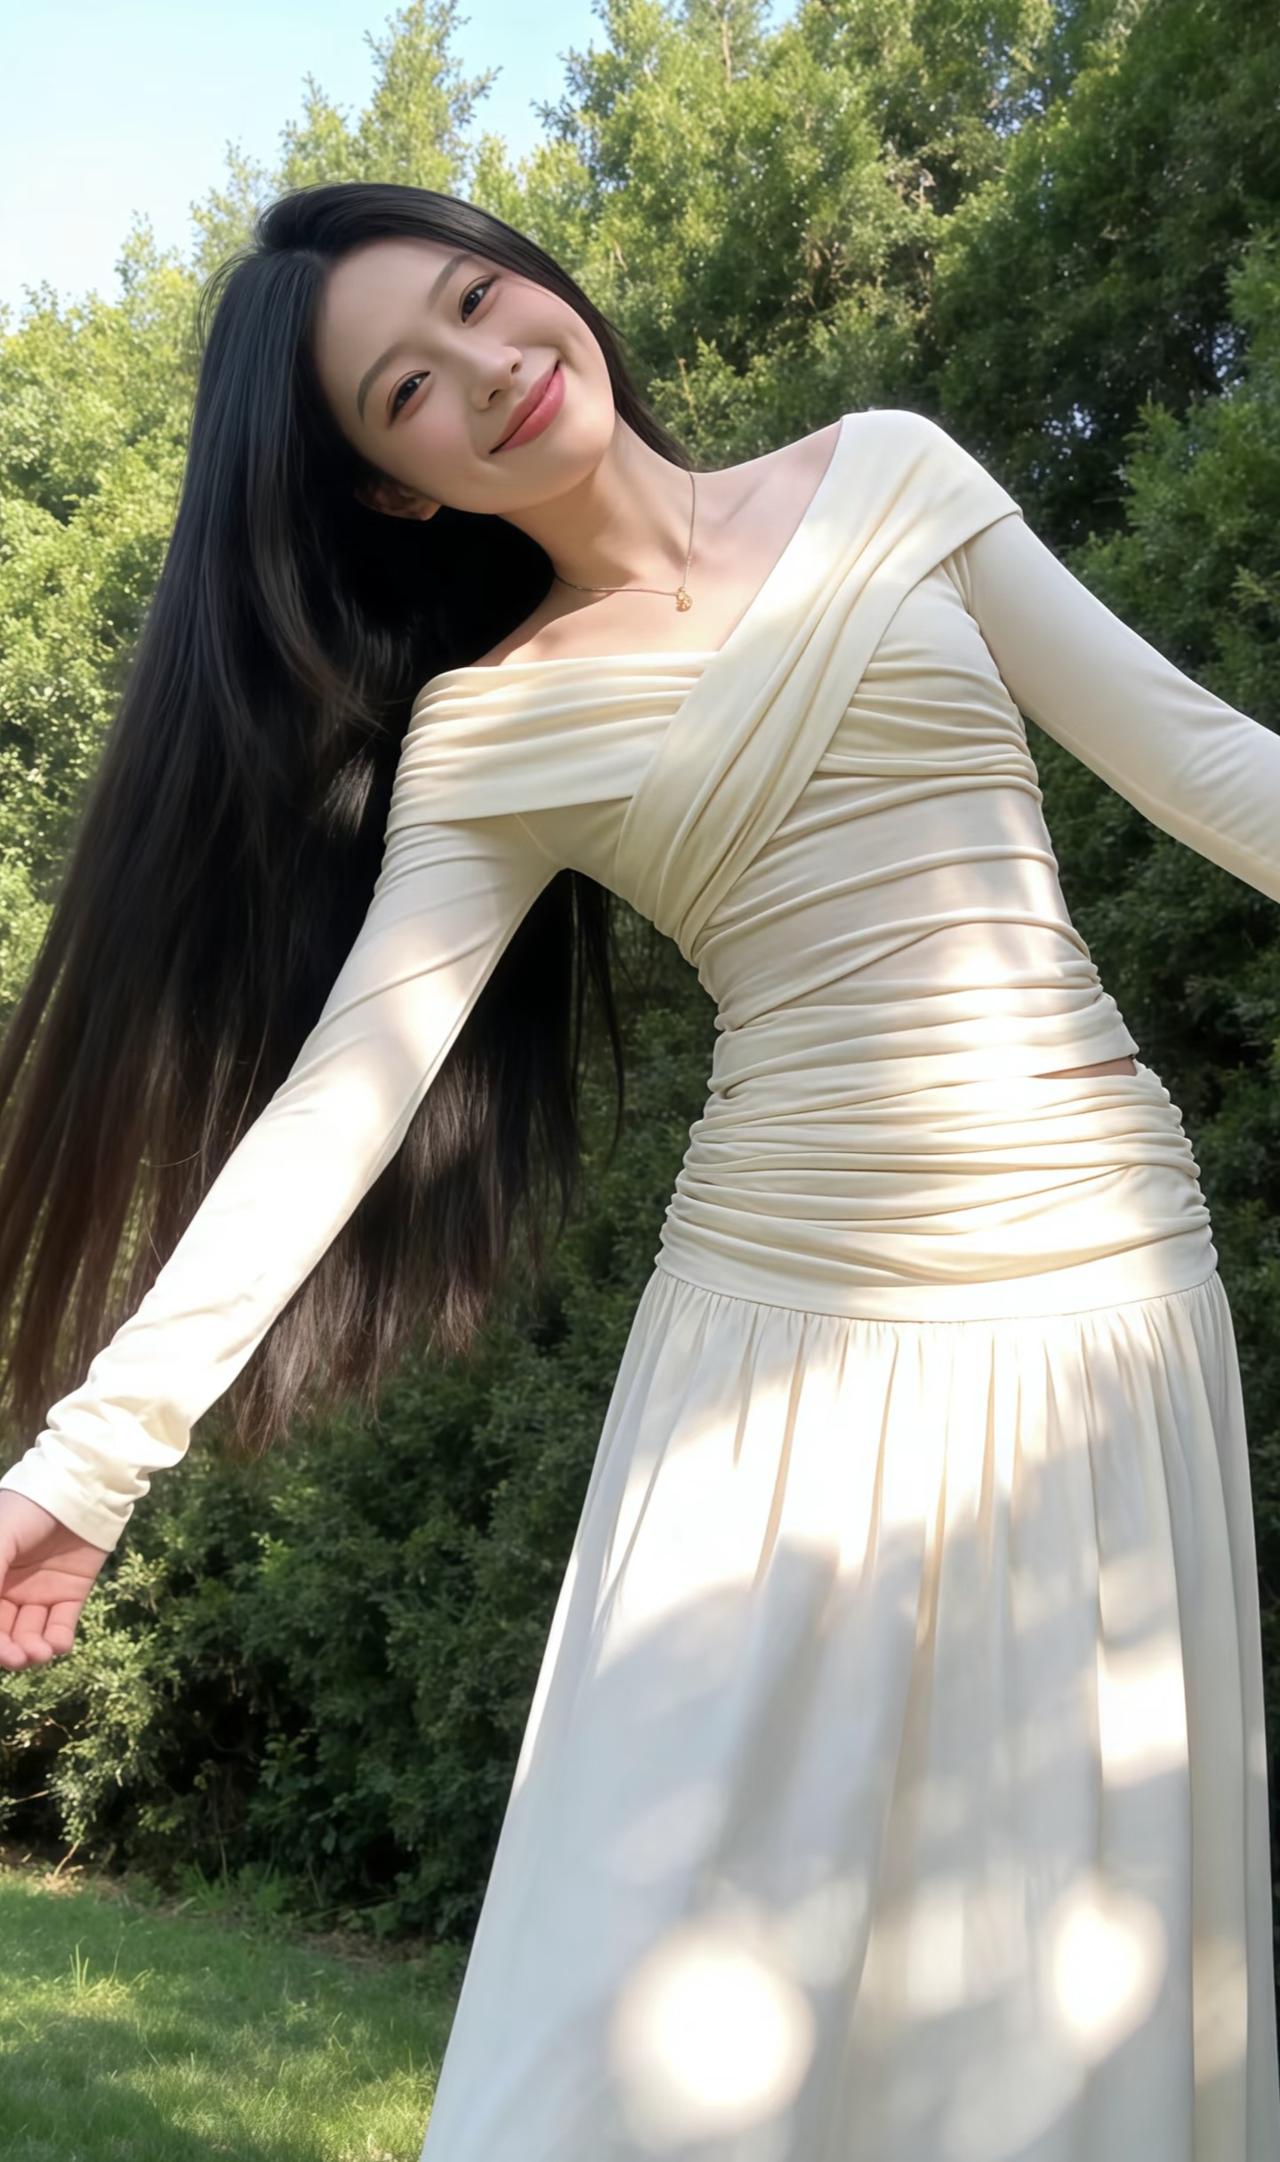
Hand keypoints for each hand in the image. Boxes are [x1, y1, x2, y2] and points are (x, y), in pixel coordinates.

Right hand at [0, 1491, 111, 1669]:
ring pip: (31, 1635)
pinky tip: (56, 1646)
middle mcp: (10, 1590)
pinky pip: (61, 1625)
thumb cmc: (29, 1507)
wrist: (80, 1488)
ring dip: (32, 1651)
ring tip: (39, 1654)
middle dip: (8, 1651)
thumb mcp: (0, 1539)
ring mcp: (40, 1593)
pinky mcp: (71, 1594)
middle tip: (18, 1657)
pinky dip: (58, 1641)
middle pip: (4, 1632)